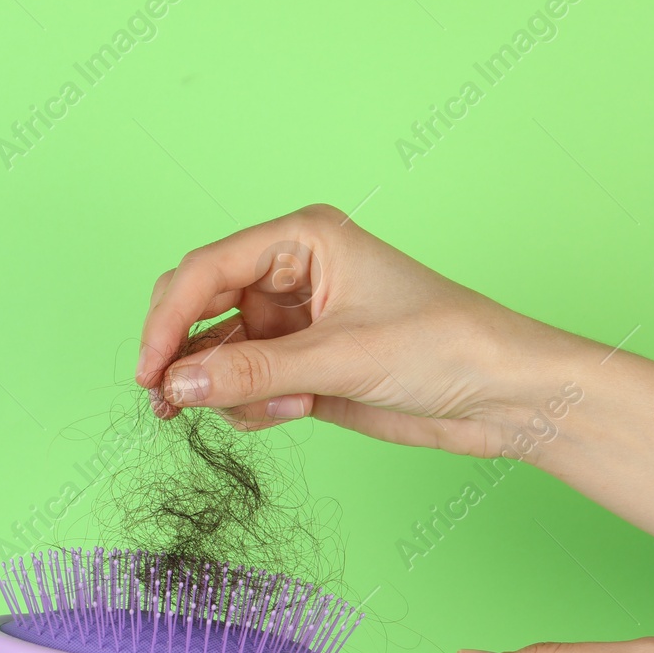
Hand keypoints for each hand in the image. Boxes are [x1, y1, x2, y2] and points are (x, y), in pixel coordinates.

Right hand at [135, 204, 590, 454]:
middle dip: (183, 355)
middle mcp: (289, 273)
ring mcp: (293, 321)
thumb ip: (252, 374)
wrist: (505, 397)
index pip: (205, 270)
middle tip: (168, 402)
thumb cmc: (448, 346)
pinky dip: (251, 406)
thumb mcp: (342, 359)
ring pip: (216, 354)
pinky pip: (242, 385)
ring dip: (226, 389)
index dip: (167, 319)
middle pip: (197, 306)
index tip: (149, 371)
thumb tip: (176, 385)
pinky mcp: (301, 365)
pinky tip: (292, 413)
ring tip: (275, 409)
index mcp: (301, 239)